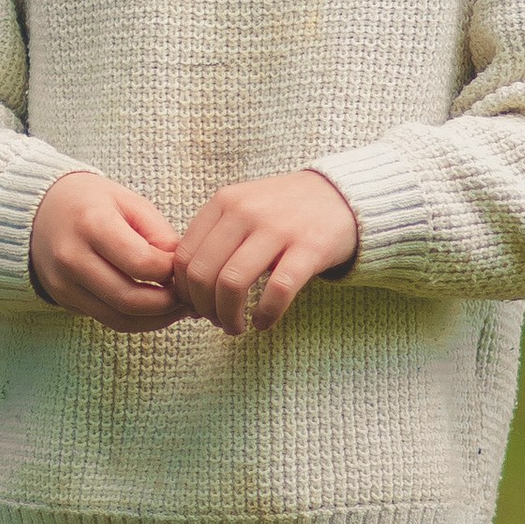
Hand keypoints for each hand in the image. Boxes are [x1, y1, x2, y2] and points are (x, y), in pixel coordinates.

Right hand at [28, 169, 184, 329]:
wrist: (40, 212)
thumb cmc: (92, 203)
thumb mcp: (130, 203)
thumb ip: (159, 234)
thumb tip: (181, 271)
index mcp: (92, 224)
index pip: (142, 264)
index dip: (172, 271)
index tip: (183, 266)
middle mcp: (72, 257)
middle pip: (130, 299)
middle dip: (169, 303)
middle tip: (188, 296)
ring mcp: (64, 283)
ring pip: (120, 319)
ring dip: (157, 319)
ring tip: (178, 307)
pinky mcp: (63, 299)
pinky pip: (108, 321)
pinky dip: (138, 321)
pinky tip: (155, 311)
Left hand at [170, 169, 358, 336]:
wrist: (341, 196)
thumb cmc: (283, 212)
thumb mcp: (241, 209)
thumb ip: (213, 239)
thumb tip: (185, 292)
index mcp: (223, 202)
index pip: (184, 256)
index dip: (184, 291)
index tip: (195, 307)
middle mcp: (246, 212)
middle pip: (203, 274)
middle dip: (203, 308)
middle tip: (215, 321)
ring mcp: (278, 228)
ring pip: (232, 284)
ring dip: (228, 316)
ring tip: (235, 327)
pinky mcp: (310, 248)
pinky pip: (277, 291)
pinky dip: (265, 315)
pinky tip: (263, 323)